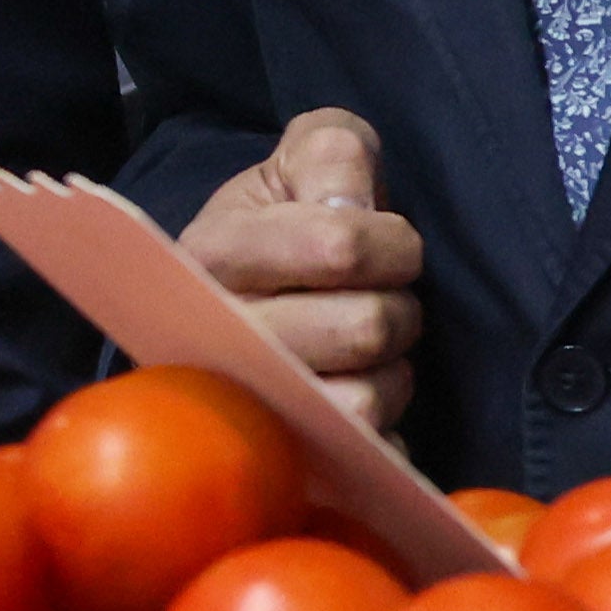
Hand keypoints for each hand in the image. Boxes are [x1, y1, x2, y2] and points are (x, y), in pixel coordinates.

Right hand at [181, 107, 428, 429]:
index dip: (392, 242)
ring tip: (371, 350)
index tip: (387, 243)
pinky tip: (368, 401)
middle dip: (398, 307)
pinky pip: (361, 459)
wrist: (253, 289)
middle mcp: (218, 336)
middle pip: (364, 327)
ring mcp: (246, 405)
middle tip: (383, 299)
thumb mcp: (303, 158)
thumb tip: (351, 206)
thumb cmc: (290, 219)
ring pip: (363, 400)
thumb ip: (333, 152)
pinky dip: (385, 435)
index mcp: (213, 253)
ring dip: (392, 371)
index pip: (339, 247)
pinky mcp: (283, 458)